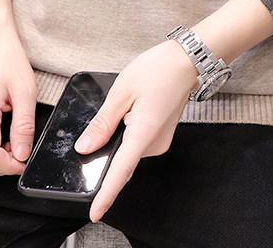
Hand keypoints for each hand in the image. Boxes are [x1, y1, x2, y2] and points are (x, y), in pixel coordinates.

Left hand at [74, 40, 197, 221]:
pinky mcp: (161, 135)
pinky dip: (129, 130)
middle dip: (110, 142)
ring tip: (131, 100)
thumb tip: (86, 146)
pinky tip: (134, 107)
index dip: (106, 195)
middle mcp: (155, 143)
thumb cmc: (158, 69)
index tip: (95, 213)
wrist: (186, 60)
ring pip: (129, 147)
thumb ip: (102, 122)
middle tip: (119, 107)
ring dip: (121, 133)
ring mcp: (160, 140)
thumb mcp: (121, 91)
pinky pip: (138, 141)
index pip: (121, 171)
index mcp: (144, 132)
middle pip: (122, 157)